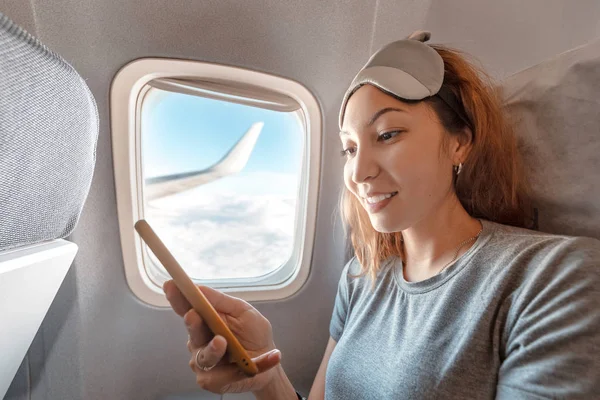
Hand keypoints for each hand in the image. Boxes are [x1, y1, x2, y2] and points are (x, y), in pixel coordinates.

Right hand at [163, 280, 281, 393]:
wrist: (269, 362)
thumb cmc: (254, 335)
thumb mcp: (243, 311)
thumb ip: (221, 301)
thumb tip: (199, 288)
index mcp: (205, 322)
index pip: (186, 309)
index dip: (177, 298)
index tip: (170, 285)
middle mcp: (200, 341)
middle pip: (192, 332)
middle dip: (193, 324)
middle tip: (193, 315)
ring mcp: (204, 362)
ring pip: (203, 356)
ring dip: (213, 349)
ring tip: (223, 342)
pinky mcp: (213, 381)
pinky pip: (223, 376)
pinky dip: (249, 366)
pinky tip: (270, 357)